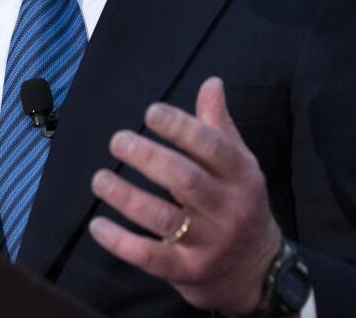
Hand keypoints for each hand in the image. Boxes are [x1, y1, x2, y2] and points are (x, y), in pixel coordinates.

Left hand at [88, 76, 281, 314]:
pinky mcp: (188, 272)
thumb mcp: (240, 165)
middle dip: (148, 158)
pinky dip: (121, 242)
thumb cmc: (240, 205)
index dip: (181, 127)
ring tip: (100, 179)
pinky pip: (151, 256)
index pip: (212, 146)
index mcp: (242, 176)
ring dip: (127, 197)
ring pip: (164, 218)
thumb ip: (219, 125)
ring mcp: (209, 243)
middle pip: (186, 180)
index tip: (151, 112)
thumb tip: (211, 83)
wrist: (257, 272)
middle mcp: (229, 209)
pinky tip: (98, 226)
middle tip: (118, 140)